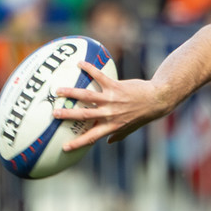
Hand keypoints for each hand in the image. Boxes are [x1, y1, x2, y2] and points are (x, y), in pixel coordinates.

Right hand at [53, 60, 167, 149]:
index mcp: (112, 126)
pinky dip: (89, 69)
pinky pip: (100, 76)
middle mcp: (110, 114)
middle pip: (84, 115)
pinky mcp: (116, 86)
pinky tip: (79, 63)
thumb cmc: (143, 115)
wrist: (157, 100)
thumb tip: (108, 143)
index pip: (92, 137)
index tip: (64, 147)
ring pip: (88, 96)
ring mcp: (112, 100)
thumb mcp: (131, 128)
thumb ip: (118, 135)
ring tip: (58, 90)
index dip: (78, 143)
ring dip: (72, 92)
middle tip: (53, 114)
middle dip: (68, 115)